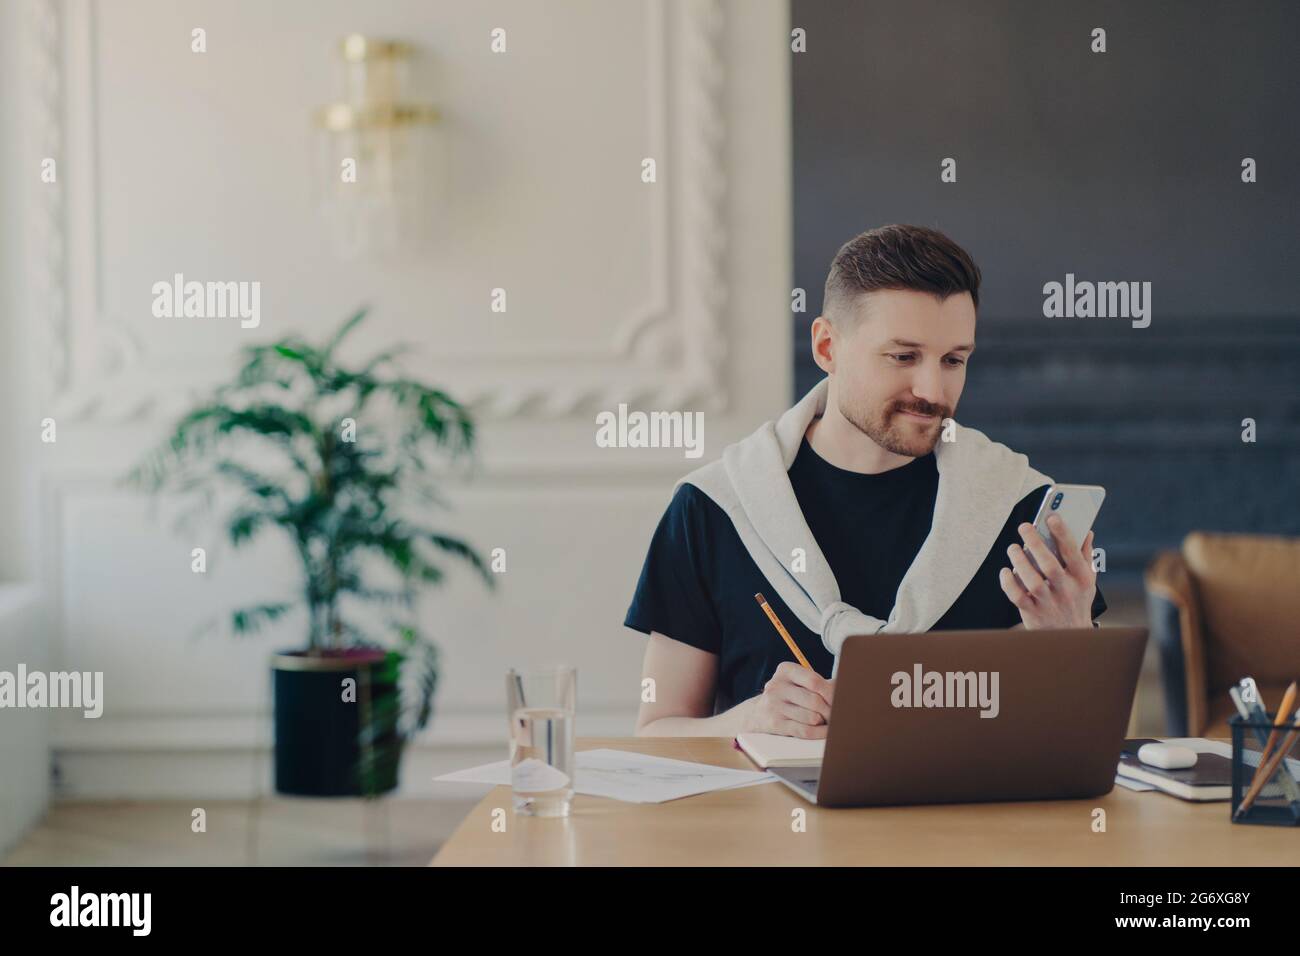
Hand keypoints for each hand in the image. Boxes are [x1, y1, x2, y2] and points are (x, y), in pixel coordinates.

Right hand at [741, 662, 833, 738]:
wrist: (758, 713)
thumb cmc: (788, 696)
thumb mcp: (799, 683)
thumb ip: (821, 683)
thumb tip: (848, 687)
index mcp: (785, 670)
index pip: (814, 681)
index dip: (831, 693)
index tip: (840, 700)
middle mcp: (776, 686)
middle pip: (814, 701)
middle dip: (830, 711)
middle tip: (836, 715)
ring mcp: (773, 705)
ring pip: (811, 717)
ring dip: (824, 722)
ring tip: (826, 721)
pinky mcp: (774, 724)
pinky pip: (804, 730)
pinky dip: (819, 733)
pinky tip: (824, 731)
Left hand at [999, 514, 1096, 629]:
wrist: (1070, 635)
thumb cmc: (1077, 601)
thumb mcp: (1088, 580)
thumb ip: (1086, 555)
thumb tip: (1087, 531)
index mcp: (1081, 578)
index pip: (1073, 553)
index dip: (1063, 534)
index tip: (1052, 517)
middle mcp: (1066, 591)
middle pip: (1050, 565)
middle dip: (1036, 543)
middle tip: (1024, 526)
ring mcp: (1048, 603)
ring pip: (1032, 580)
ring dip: (1020, 561)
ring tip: (1013, 548)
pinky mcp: (1032, 613)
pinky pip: (1017, 596)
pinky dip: (1008, 582)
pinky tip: (1005, 571)